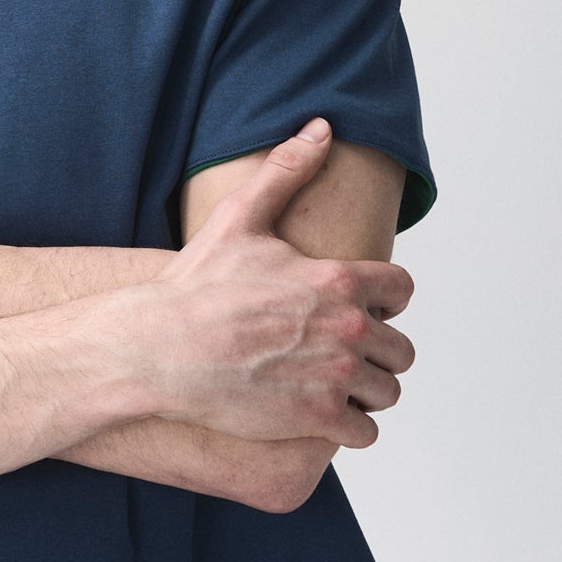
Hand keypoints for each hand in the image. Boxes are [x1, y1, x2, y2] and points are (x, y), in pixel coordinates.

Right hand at [113, 121, 414, 447]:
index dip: (384, 300)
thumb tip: (320, 128)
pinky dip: (350, 427)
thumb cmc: (195, 286)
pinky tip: (323, 416)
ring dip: (367, 391)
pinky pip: (365, 433)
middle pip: (401, 349)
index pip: (402, 291)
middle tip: (342, 352)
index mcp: (339, 280)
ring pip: (388, 392)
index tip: (361, 307)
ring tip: (334, 385)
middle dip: (377, 351)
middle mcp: (348, 328)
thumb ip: (286, 170)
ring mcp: (336, 377)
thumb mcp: (240, 218)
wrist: (159, 349)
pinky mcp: (317, 418)